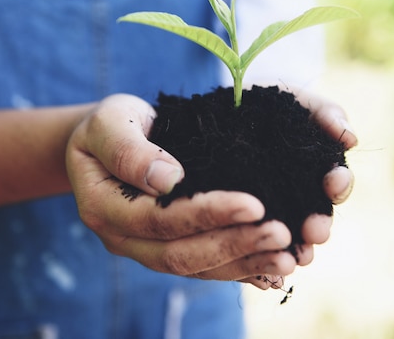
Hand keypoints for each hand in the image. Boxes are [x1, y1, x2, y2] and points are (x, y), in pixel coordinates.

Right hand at [66, 94, 299, 284]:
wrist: (108, 143)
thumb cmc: (110, 126)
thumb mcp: (110, 123)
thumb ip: (129, 150)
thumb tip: (169, 179)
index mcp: (104, 208)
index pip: (160, 220)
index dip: (207, 214)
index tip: (254, 203)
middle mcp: (125, 240)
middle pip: (181, 255)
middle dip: (235, 245)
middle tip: (281, 233)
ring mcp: (147, 250)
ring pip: (197, 268)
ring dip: (245, 263)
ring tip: (289, 255)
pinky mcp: (169, 249)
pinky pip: (206, 267)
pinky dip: (241, 268)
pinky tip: (275, 266)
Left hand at [246, 90, 357, 290]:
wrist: (220, 110)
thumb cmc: (266, 103)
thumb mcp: (297, 101)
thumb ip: (326, 113)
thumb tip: (350, 139)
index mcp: (317, 170)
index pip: (336, 183)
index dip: (340, 185)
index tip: (333, 183)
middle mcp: (299, 196)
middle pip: (317, 217)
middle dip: (320, 226)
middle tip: (315, 232)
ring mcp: (272, 210)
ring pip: (289, 237)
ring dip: (297, 248)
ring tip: (297, 257)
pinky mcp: (241, 220)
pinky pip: (255, 241)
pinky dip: (263, 255)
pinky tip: (264, 265)